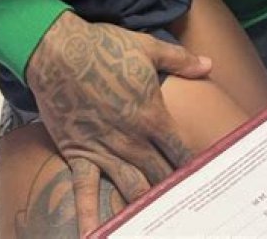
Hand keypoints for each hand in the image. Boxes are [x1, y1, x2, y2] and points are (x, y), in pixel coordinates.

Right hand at [26, 12, 210, 236]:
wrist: (58, 50)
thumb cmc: (103, 46)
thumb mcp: (147, 47)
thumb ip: (180, 60)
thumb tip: (208, 64)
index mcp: (152, 115)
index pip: (181, 150)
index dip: (194, 165)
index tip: (204, 179)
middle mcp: (132, 139)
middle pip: (161, 174)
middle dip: (174, 190)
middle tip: (187, 208)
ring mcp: (106, 149)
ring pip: (133, 188)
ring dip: (147, 206)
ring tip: (160, 222)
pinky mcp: (79, 153)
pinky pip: (85, 190)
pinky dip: (90, 215)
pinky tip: (96, 235)